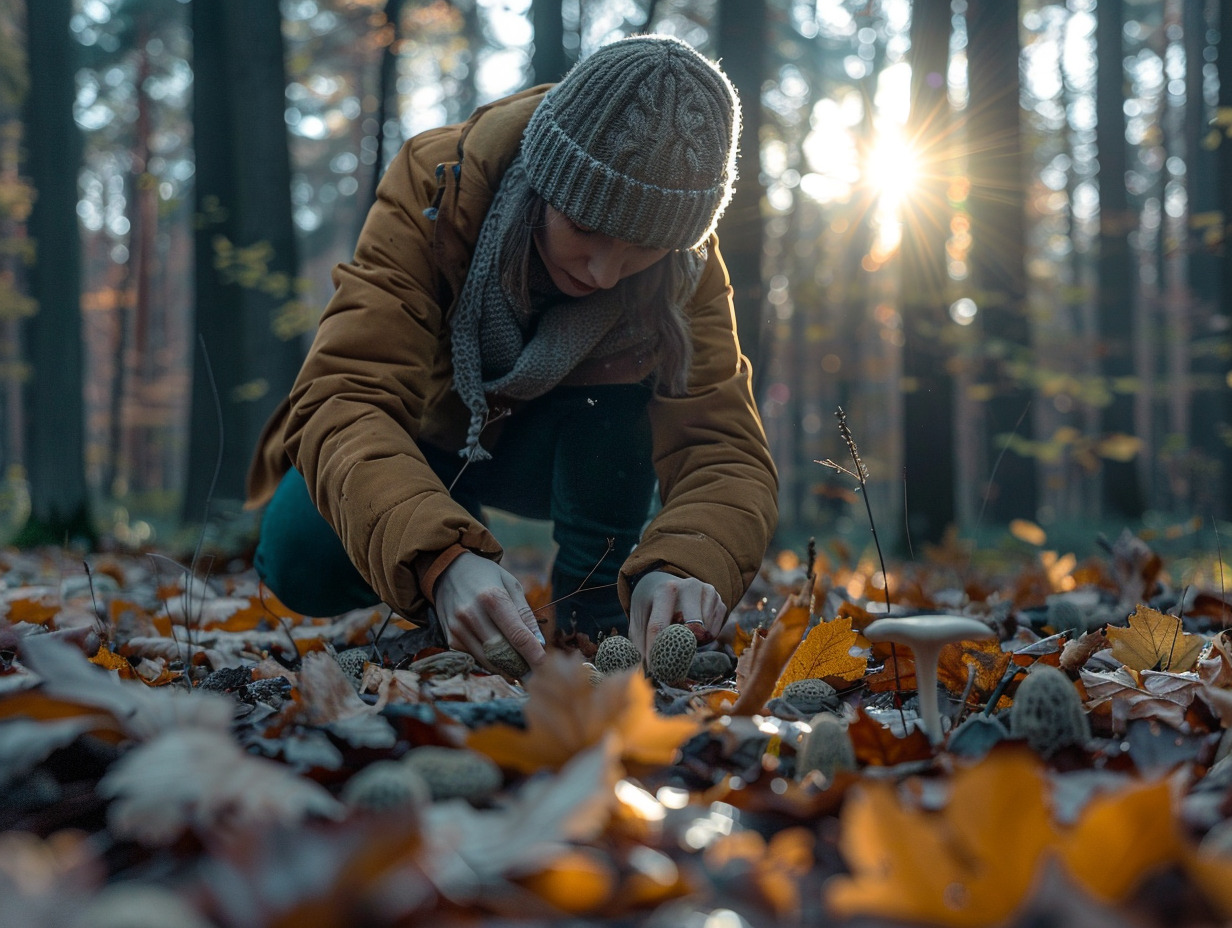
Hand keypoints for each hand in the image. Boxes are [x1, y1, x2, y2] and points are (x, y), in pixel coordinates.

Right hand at [433, 552, 546, 670]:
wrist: (448, 570)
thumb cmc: (486, 576)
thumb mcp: (511, 585)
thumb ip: (525, 614)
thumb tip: (539, 643)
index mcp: (492, 597)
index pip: (516, 634)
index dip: (533, 653)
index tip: (545, 665)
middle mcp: (471, 614)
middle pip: (502, 652)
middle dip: (521, 665)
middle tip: (535, 671)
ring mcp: (458, 628)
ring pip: (487, 660)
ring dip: (506, 668)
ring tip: (521, 668)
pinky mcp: (450, 638)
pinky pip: (474, 658)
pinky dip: (489, 662)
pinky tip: (500, 660)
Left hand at [629, 570, 725, 660]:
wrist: (665, 583)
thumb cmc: (650, 607)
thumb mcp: (639, 620)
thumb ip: (640, 645)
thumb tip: (644, 673)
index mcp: (665, 590)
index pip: (659, 626)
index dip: (655, 651)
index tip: (653, 669)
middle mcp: (689, 587)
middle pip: (690, 630)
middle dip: (681, 648)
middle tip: (673, 658)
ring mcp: (708, 593)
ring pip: (705, 634)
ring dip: (695, 644)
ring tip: (682, 637)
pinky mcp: (720, 602)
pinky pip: (715, 633)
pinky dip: (705, 639)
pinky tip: (694, 630)